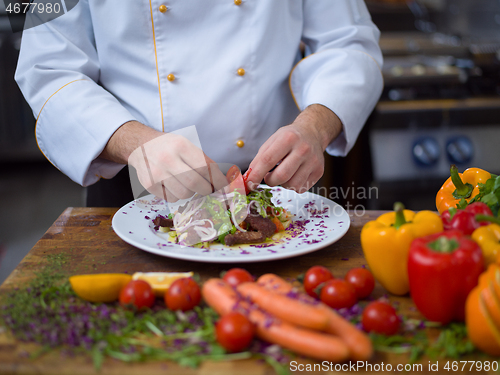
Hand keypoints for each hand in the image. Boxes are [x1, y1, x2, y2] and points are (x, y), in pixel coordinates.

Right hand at [100, 121, 226, 201]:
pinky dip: (177, 195)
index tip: (224, 187)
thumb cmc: (169, 147)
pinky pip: (171, 198)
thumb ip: (204, 162)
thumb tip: (223, 183)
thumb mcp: (187, 146)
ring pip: (184, 194)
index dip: (217, 180)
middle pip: (195, 183)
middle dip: (206, 189)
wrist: (141, 145)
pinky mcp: (149, 185)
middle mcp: (167, 159)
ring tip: (187, 183)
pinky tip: (174, 185)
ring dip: (191, 192)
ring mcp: (156, 173)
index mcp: (181, 146)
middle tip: (208, 189)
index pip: (205, 168)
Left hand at [246, 104, 341, 192]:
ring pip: (292, 185)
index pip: (268, 160)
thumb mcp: (272, 141)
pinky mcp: (319, 171)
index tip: (249, 183)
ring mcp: (313, 161)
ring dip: (282, 184)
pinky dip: (293, 185)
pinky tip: (294, 175)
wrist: (312, 133)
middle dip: (270, 181)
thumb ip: (259, 159)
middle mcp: (303, 149)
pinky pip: (301, 188)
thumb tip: (249, 178)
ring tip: (283, 173)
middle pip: (281, 176)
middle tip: (268, 177)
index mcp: (288, 138)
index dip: (256, 174)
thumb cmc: (289, 138)